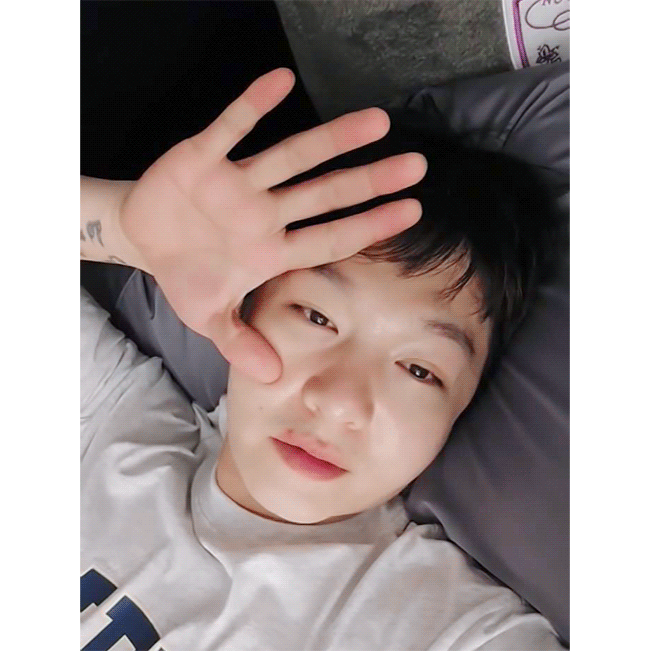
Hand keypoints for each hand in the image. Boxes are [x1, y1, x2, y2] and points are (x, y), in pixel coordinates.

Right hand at [118, 68, 426, 382]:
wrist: (145, 238)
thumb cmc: (186, 275)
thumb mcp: (210, 318)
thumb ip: (241, 344)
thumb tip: (271, 378)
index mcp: (271, 250)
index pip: (330, 238)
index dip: (369, 227)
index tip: (411, 213)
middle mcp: (264, 213)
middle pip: (326, 194)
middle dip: (369, 181)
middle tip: (417, 167)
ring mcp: (237, 184)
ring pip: (293, 156)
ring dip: (332, 139)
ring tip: (377, 122)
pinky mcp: (203, 157)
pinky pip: (231, 128)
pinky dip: (252, 106)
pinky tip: (282, 81)